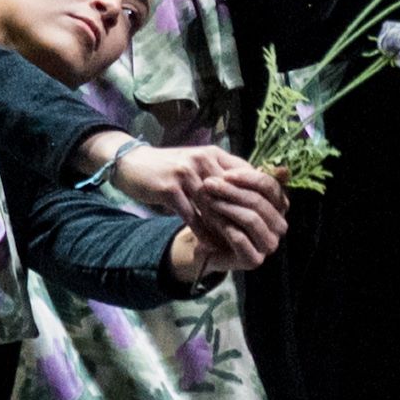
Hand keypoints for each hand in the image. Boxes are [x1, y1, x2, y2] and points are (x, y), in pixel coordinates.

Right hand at [105, 144, 287, 260]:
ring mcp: (186, 173)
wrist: (130, 162)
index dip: (259, 196)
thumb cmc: (166, 167)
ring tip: (237, 245)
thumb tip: (245, 194)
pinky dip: (201, 232)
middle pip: (233, 192)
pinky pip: (190, 215)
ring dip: (225, 228)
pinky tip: (209, 245)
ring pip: (213, 206)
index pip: (247, 174)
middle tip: (258, 237)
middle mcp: (203, 160)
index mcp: (214, 154)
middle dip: (246, 216)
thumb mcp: (196, 164)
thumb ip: (219, 174)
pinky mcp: (169, 188)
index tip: (268, 217)